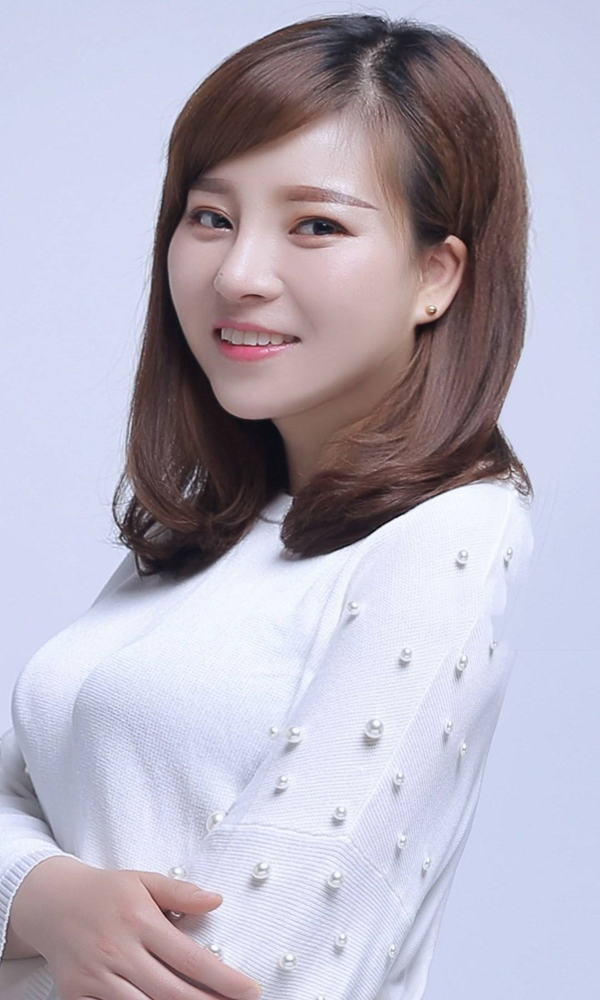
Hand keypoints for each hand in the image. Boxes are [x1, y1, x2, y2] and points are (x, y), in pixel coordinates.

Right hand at [9, 856, 261, 999]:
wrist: (52, 902)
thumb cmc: (106, 892)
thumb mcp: (143, 880)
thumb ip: (180, 892)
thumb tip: (216, 900)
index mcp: (140, 920)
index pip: (191, 958)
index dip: (223, 979)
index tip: (250, 990)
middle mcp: (119, 950)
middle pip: (172, 992)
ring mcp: (96, 976)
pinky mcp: (75, 995)